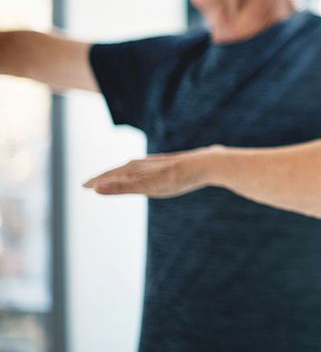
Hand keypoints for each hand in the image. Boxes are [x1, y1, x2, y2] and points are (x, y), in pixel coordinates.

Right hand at [84, 147, 214, 197]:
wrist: (205, 165)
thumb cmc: (176, 178)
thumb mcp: (147, 186)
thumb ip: (121, 187)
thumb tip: (95, 188)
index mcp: (134, 168)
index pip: (109, 175)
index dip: (96, 181)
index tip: (83, 185)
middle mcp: (142, 163)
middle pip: (118, 171)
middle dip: (104, 178)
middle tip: (91, 183)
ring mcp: (155, 164)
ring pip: (132, 170)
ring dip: (119, 175)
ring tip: (113, 180)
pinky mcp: (167, 166)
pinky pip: (146, 171)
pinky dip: (137, 175)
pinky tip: (145, 176)